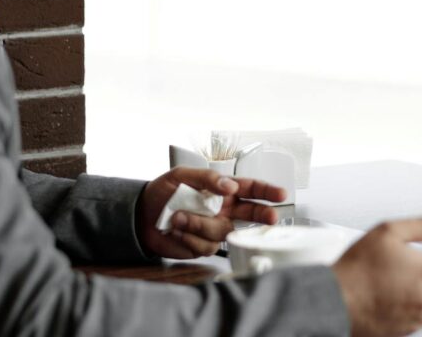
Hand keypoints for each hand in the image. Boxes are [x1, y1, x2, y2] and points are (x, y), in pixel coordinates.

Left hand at [135, 167, 285, 258]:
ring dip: (200, 224)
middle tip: (271, 217)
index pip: (250, 189)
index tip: (280, 194)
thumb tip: (230, 186)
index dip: (267, 192)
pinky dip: (189, 237)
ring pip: (223, 232)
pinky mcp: (202, 246)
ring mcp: (214, 229)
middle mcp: (223, 211)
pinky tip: (177, 229)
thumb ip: (207, 178)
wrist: (141, 216)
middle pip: (251, 214)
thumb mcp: (182, 175)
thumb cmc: (163, 192)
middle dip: (263, 215)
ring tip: (179, 217)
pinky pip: (206, 245)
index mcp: (223, 191)